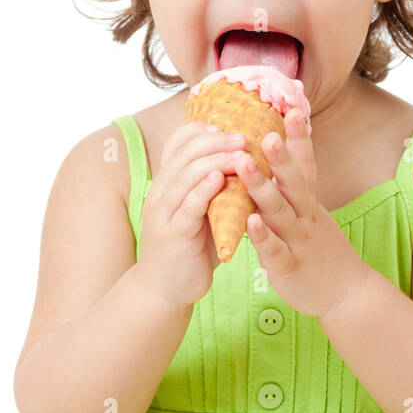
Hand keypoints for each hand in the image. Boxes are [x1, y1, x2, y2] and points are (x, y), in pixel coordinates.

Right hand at [137, 121, 245, 308]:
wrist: (167, 287)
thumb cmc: (193, 244)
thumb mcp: (204, 208)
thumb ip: (219, 185)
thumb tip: (251, 158)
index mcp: (170, 180)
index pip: (180, 141)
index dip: (205, 129)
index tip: (233, 125)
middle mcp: (162, 190)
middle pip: (186, 152)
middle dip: (218, 140)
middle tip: (246, 136)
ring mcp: (164, 211)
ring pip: (188, 174)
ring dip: (217, 159)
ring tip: (242, 152)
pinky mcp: (173, 233)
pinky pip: (188, 205)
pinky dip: (204, 189)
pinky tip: (221, 179)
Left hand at [235, 109, 365, 317]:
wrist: (347, 294)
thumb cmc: (323, 251)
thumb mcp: (313, 215)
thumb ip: (295, 191)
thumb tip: (280, 159)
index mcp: (311, 203)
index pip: (307, 164)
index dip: (300, 138)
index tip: (293, 108)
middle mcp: (308, 216)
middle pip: (294, 182)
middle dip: (280, 156)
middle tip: (265, 131)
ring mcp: (300, 241)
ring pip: (280, 211)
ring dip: (262, 187)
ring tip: (243, 165)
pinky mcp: (291, 267)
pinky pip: (275, 250)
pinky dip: (262, 236)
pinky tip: (248, 223)